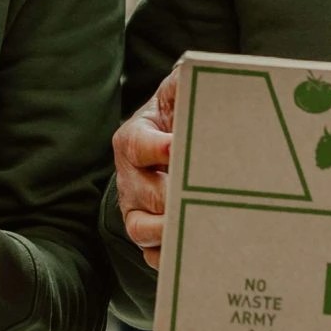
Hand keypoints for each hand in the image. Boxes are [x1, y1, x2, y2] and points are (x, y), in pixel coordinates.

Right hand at [113, 72, 178, 268]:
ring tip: (196, 232)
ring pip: (141, 229)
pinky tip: (195, 255)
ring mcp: (136, 207)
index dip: (157, 149)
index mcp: (134, 138)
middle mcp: (129, 176)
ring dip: (168, 233)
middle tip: (201, 200)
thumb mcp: (177, 93)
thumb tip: (194, 72)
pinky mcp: (147, 232)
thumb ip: (183, 82)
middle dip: (171, 198)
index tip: (178, 148)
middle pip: (144, 193)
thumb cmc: (178, 117)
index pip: (137, 144)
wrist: (171, 145)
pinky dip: (170, 258)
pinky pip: (152, 254)